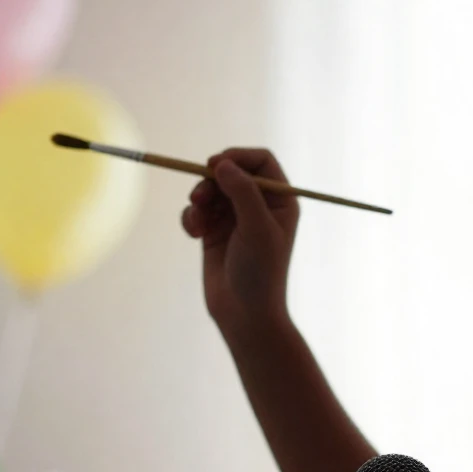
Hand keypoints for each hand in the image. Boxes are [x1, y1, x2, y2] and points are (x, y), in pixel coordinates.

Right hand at [180, 148, 299, 339]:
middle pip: (231, 171)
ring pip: (210, 189)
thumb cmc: (260, 273)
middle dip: (211, 180)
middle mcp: (260, 205)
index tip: (216, 165)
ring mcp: (236, 218)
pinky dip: (192, 217)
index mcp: (280, 201)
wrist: (245, 315)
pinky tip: (194, 233)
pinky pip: (198, 210)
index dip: (238, 157)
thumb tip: (223, 164)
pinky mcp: (215, 231)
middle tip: (200, 196)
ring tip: (198, 220)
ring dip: (199, 199)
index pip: (261, 161)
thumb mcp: (256, 229)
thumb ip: (243, 193)